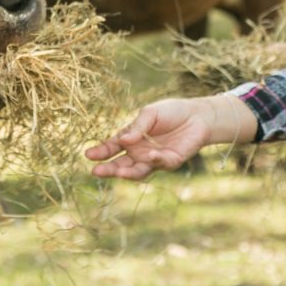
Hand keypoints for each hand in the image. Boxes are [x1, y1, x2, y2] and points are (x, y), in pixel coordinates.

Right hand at [84, 96, 253, 179]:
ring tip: (119, 172)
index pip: (112, 148)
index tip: (88, 155)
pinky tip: (149, 156)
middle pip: (121, 164)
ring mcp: (153, 159)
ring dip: (127, 173)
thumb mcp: (150, 113)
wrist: (197, 115)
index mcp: (130, 138)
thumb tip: (122, 140)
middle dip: (109, 169)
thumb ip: (137, 127)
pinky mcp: (170, 162)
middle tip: (96, 171)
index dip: (100, 152)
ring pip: (137, 171)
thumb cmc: (171, 112)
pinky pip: (159, 164)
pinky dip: (154, 160)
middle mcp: (139, 152)